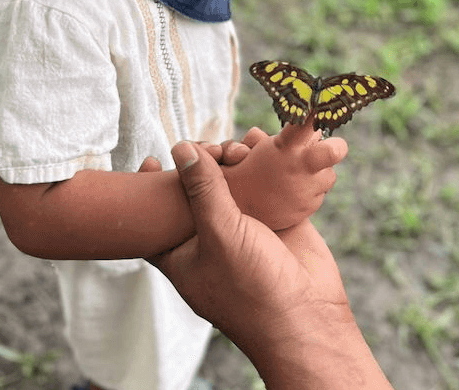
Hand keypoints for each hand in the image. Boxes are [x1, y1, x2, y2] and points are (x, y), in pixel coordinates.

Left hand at [149, 142, 353, 360]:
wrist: (309, 317)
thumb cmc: (252, 288)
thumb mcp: (219, 234)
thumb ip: (201, 189)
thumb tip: (181, 147)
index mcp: (183, 254)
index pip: (154, 219)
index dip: (150, 190)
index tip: (151, 160)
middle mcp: (211, 239)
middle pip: (195, 191)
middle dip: (201, 163)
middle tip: (211, 148)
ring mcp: (244, 228)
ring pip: (230, 182)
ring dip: (232, 157)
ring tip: (238, 150)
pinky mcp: (273, 219)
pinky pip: (262, 182)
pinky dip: (260, 160)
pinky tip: (259, 141)